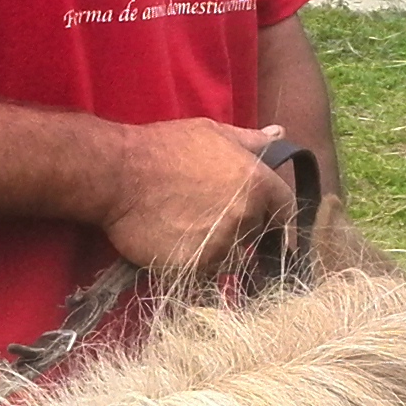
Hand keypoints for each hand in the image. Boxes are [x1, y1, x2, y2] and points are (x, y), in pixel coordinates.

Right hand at [100, 118, 302, 274]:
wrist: (119, 174)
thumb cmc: (165, 147)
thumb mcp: (212, 133)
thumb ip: (251, 140)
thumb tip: (281, 134)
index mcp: (258, 183)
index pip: (285, 211)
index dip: (272, 213)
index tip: (258, 216)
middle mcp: (246, 217)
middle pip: (257, 234)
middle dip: (240, 228)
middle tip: (208, 215)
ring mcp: (222, 245)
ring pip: (231, 256)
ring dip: (217, 249)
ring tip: (188, 230)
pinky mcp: (196, 267)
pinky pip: (205, 271)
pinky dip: (194, 263)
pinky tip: (176, 243)